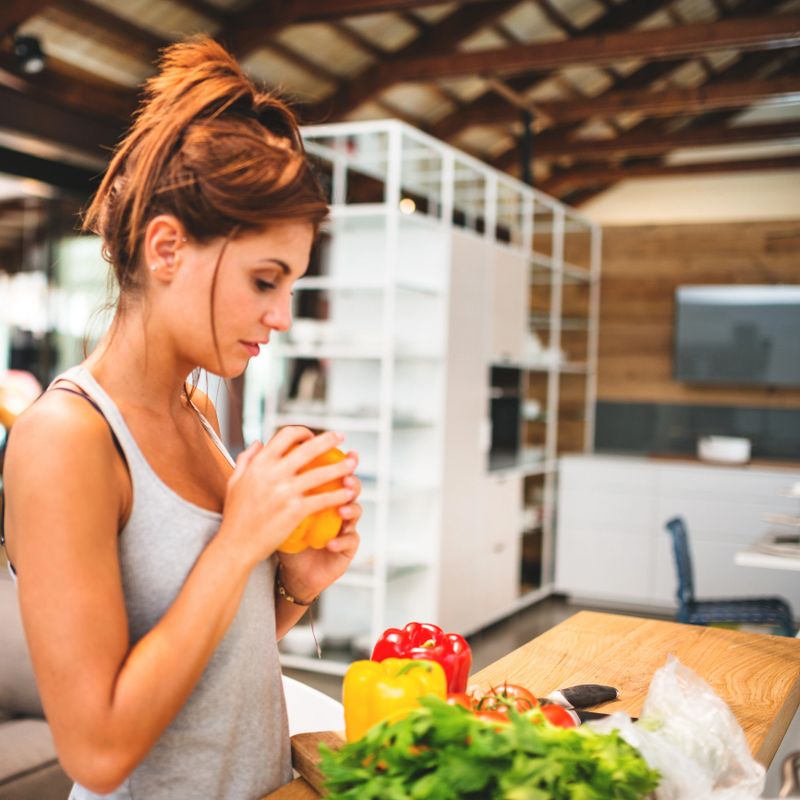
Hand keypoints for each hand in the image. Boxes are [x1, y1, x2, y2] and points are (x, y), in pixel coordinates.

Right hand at [218, 427, 357, 568]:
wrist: (236, 546)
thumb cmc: (236, 516)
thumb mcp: (235, 481)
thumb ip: (247, 459)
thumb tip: (259, 442)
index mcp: (259, 463)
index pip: (286, 435)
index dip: (303, 432)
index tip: (312, 436)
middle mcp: (273, 474)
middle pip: (308, 448)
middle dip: (329, 440)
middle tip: (341, 438)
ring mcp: (285, 492)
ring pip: (321, 473)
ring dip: (341, 467)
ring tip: (352, 464)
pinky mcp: (295, 511)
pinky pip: (322, 499)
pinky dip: (338, 495)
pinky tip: (347, 494)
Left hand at [277, 453, 361, 601]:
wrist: (290, 571)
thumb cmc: (284, 537)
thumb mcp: (275, 509)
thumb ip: (271, 480)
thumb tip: (257, 447)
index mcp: (322, 494)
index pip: (332, 473)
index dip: (336, 461)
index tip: (334, 451)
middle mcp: (336, 507)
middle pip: (350, 488)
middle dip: (352, 480)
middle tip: (347, 477)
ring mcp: (345, 527)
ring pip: (356, 512)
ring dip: (351, 509)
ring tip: (342, 510)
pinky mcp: (347, 548)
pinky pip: (350, 541)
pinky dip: (342, 540)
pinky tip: (330, 542)